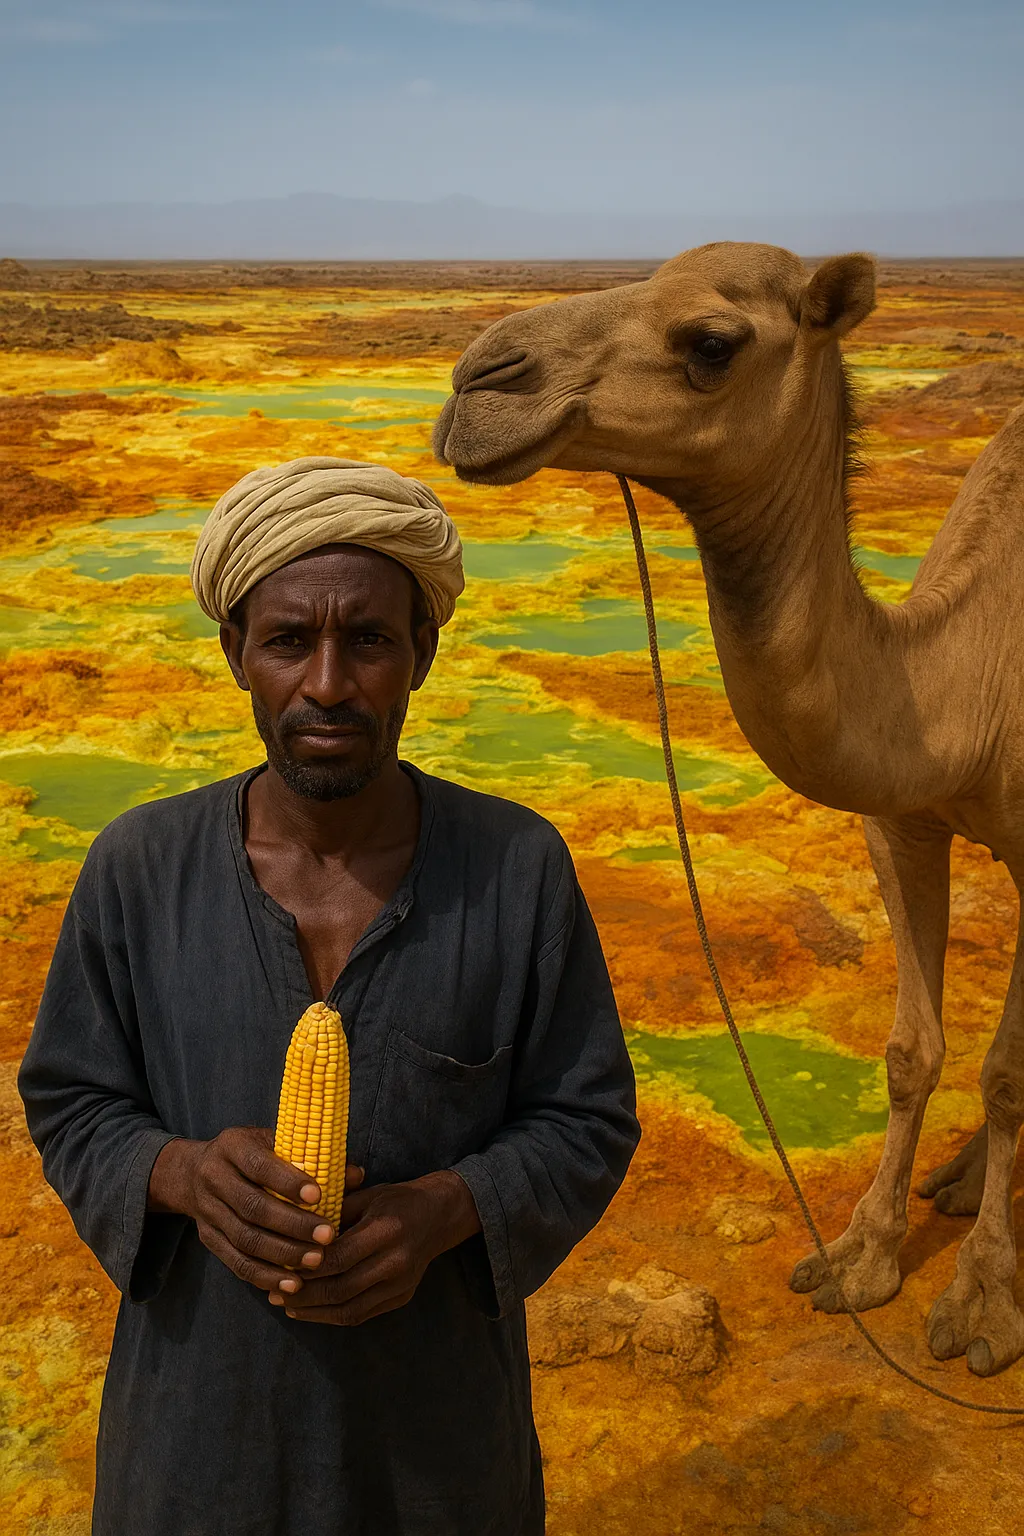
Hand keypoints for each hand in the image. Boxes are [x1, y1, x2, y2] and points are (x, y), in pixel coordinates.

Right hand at [161, 1126, 364, 1296]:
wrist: (192, 1173)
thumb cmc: (249, 1154)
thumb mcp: (273, 1142)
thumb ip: (313, 1156)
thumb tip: (356, 1175)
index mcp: (233, 1146)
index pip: (259, 1165)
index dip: (287, 1182)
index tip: (318, 1195)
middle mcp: (214, 1178)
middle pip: (253, 1207)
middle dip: (293, 1225)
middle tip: (328, 1236)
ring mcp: (208, 1211)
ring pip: (245, 1239)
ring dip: (283, 1254)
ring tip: (316, 1261)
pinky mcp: (209, 1239)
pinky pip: (237, 1262)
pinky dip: (265, 1276)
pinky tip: (292, 1284)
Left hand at [272, 1170, 479, 1325]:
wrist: (438, 1217)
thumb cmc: (395, 1201)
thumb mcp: (366, 1195)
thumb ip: (333, 1213)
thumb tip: (292, 1227)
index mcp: (386, 1231)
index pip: (339, 1258)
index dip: (306, 1267)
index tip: (279, 1267)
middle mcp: (396, 1262)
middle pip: (341, 1289)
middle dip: (304, 1295)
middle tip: (275, 1293)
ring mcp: (401, 1284)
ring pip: (349, 1309)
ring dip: (314, 1312)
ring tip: (287, 1306)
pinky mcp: (401, 1298)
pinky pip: (361, 1314)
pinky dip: (332, 1316)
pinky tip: (311, 1310)